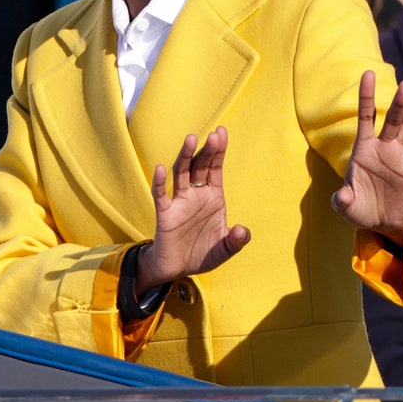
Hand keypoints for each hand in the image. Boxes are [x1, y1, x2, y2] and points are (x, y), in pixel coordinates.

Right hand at [138, 127, 250, 292]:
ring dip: (185, 157)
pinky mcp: (164, 213)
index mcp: (213, 197)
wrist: (177, 268)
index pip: (215, 168)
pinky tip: (160, 169)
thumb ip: (236, 241)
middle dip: (207, 150)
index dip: (219, 151)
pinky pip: (160, 195)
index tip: (221, 132)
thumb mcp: (224, 250)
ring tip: (191, 139)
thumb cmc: (202, 253)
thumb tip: (242, 230)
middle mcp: (196, 194)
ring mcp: (179, 201)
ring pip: (181, 173)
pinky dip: (159, 182)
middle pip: (200, 166)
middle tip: (213, 135)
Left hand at [332, 71, 402, 242]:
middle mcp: (383, 146)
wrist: (382, 221)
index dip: (367, 96)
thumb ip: (343, 201)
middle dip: (399, 102)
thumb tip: (342, 196)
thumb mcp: (348, 208)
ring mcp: (400, 154)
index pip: (365, 117)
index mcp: (363, 149)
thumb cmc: (360, 209)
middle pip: (392, 118)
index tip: (368, 74)